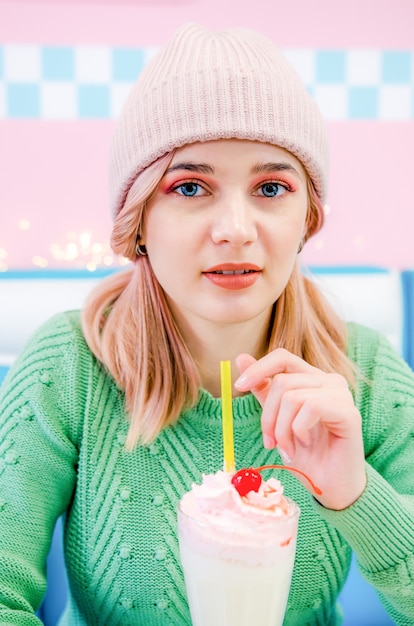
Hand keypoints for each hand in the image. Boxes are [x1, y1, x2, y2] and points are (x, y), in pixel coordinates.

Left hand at [235, 349, 366, 509]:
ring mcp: (341, 395)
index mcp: (312, 379)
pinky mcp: (348, 412)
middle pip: (282, 382)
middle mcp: (329, 381)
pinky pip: (311, 407)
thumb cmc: (308, 455)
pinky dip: (299, 429)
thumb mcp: (277, 420)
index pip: (282, 357)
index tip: (239, 386)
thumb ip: (263, 389)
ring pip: (292, 396)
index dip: (258, 368)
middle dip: (268, 416)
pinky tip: (305, 443)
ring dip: (282, 428)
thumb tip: (241, 358)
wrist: (330, 487)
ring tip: (287, 447)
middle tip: (270, 442)